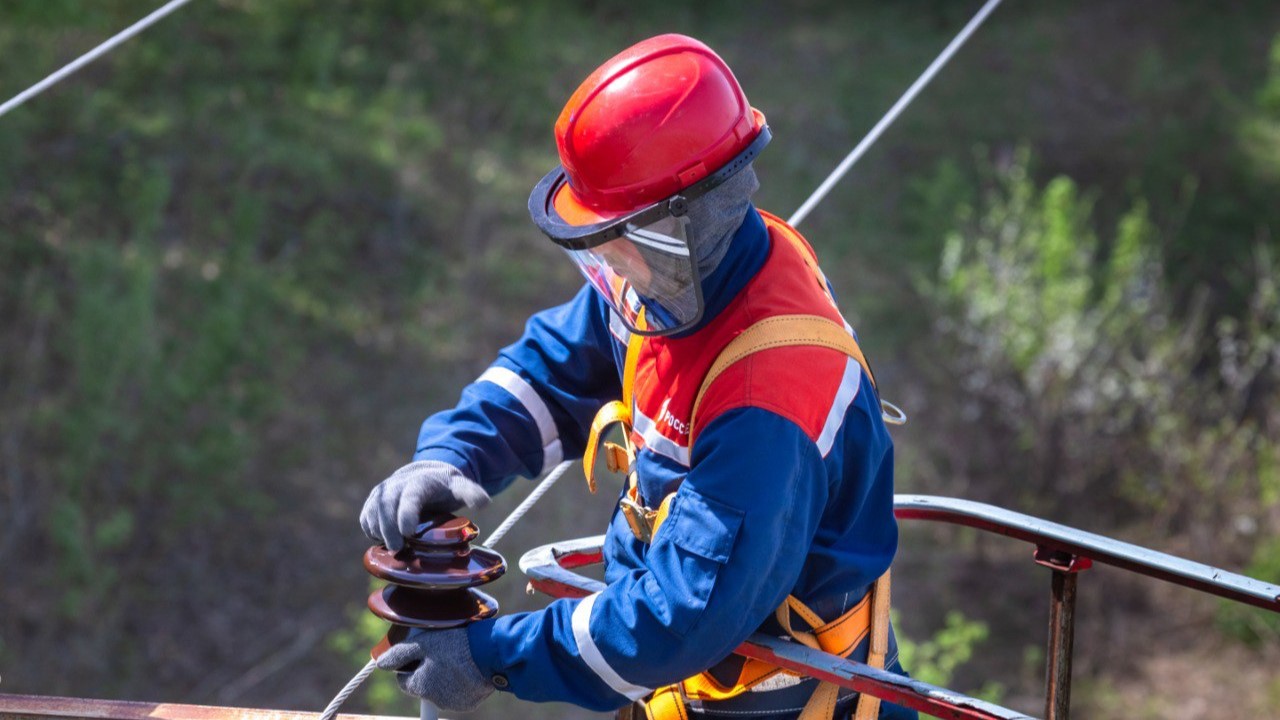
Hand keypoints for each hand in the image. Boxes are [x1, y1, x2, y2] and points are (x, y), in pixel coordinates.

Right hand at [360, 460, 489, 550]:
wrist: (425, 475)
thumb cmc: (445, 487)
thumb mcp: (461, 488)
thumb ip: (471, 494)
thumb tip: (484, 503)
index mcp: (420, 482)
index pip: (410, 497)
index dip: (406, 513)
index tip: (408, 531)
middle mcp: (397, 484)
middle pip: (386, 506)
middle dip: (389, 528)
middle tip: (398, 549)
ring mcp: (382, 493)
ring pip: (373, 512)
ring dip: (379, 531)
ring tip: (394, 547)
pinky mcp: (373, 502)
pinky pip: (366, 518)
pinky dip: (371, 530)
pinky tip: (384, 541)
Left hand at [375, 627, 494, 710]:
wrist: (491, 653)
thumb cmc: (455, 645)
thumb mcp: (424, 643)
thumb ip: (399, 654)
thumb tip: (380, 663)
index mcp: (420, 687)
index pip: (404, 680)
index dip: (410, 664)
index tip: (421, 653)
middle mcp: (435, 700)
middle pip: (424, 685)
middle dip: (429, 671)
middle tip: (441, 652)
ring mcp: (454, 703)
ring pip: (442, 689)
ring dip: (445, 677)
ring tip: (458, 658)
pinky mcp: (470, 702)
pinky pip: (460, 693)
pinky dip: (462, 683)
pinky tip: (469, 668)